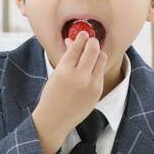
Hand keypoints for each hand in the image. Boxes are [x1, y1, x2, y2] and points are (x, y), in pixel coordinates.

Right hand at [32, 32, 107, 153]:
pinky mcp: (97, 92)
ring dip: (97, 53)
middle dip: (92, 42)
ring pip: (102, 58)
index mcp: (65, 70)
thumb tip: (73, 40)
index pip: (78, 46)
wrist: (54, 119)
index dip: (82, 37)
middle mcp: (79, 76)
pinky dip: (97, 68)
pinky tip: (91, 69)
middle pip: (93, 49)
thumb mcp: (56, 73)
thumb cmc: (52, 94)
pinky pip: (101, 72)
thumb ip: (67, 56)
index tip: (83, 34)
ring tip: (91, 55)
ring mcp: (91, 85)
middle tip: (90, 41)